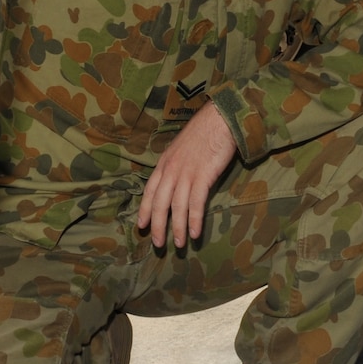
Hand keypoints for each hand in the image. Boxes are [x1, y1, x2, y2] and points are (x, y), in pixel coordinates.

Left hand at [136, 102, 238, 247]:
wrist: (219, 119)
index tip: (142, 226)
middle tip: (158, 244)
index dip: (145, 210)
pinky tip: (195, 233)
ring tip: (179, 244)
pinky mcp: (203, 176)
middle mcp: (171, 170)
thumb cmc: (204, 131)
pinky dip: (194, 220)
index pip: (150, 190)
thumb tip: (175, 177)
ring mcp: (186, 173)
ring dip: (178, 228)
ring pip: (177, 206)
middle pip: (160, 203)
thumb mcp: (182, 147)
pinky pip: (196, 203)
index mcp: (164, 162)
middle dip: (158, 226)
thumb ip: (176, 163)